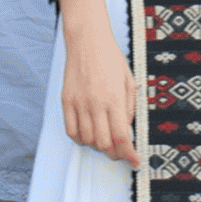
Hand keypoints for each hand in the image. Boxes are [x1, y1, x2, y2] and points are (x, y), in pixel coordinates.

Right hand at [58, 31, 137, 165]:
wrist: (87, 40)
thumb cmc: (110, 58)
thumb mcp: (129, 81)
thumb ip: (129, 107)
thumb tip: (126, 128)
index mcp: (114, 99)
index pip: (122, 137)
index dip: (129, 154)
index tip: (134, 161)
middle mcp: (95, 104)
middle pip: (104, 143)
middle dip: (115, 153)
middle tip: (121, 152)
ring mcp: (78, 103)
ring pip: (87, 139)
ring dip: (98, 146)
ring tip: (105, 142)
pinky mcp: (66, 100)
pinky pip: (70, 130)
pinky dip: (80, 138)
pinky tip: (88, 135)